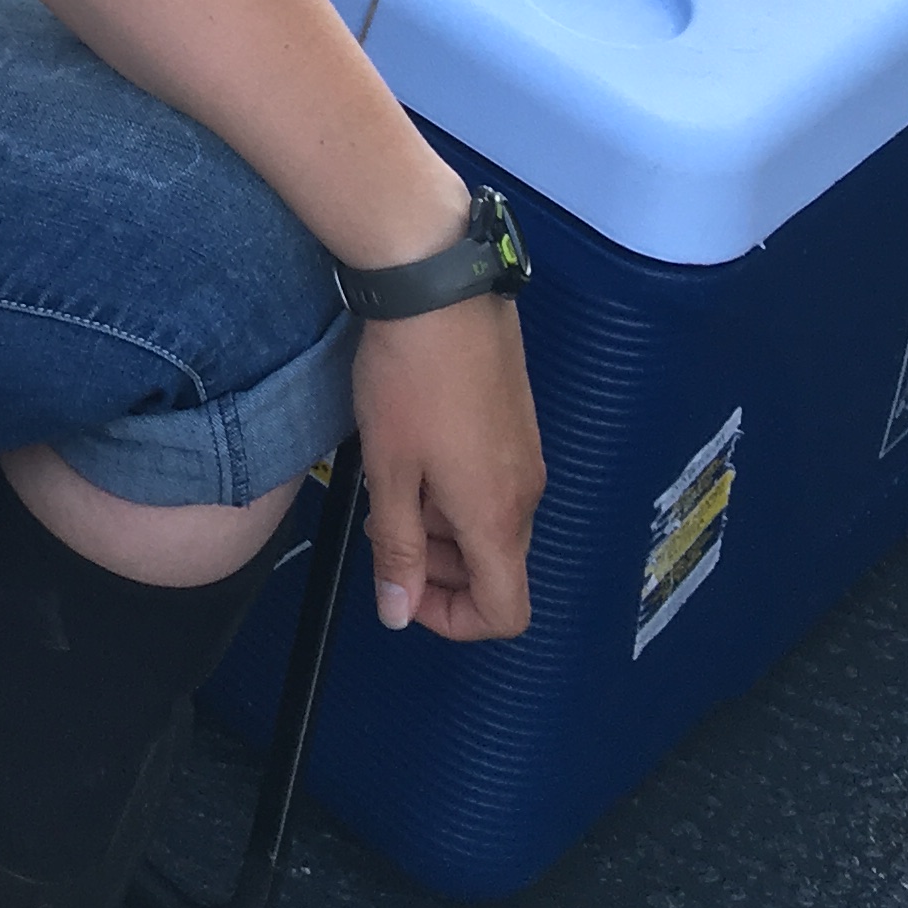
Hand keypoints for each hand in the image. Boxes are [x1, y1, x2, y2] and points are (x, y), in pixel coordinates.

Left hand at [349, 291, 544, 640]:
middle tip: (382, 526)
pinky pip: (493, 480)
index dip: (452, 620)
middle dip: (437, 566)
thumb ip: (397, 547)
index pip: (505, 612)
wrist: (440, 286)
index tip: (403, 586)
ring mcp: (525, 452)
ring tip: (390, 481)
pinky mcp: (516, 418)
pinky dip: (455, 486)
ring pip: (491, 522)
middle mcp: (525, 493)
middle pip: (496, 567)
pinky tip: (412, 445)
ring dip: (442, 524)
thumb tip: (399, 613)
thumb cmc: (409, 380)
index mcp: (497, 517)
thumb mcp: (390, 470)